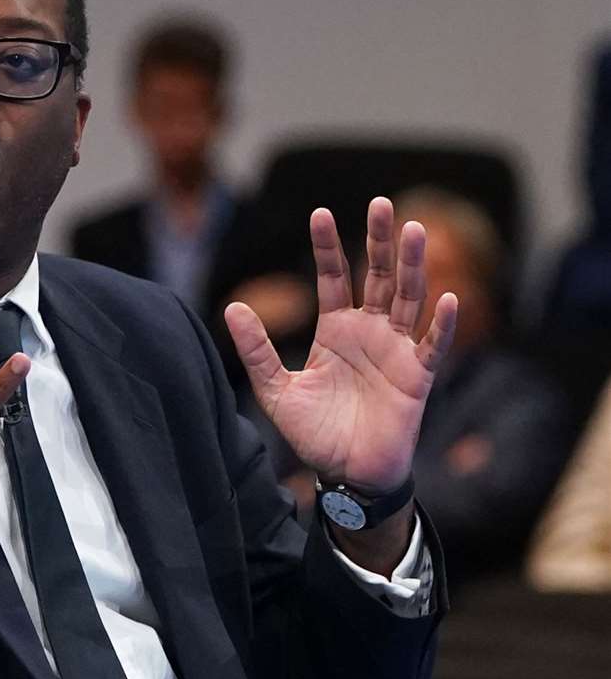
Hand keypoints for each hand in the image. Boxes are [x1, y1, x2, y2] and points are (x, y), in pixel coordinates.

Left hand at [226, 198, 457, 494]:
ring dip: (412, 265)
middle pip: (376, 276)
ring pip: (408, 298)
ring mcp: (396, 351)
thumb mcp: (275, 390)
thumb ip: (256, 350)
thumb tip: (232, 308)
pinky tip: (447, 297)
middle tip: (380, 203)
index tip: (320, 212)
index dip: (326, 246)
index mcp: (335, 330)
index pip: (331, 277)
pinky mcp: (418, 377)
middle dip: (378, 240)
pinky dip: (442, 323)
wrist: (346, 475)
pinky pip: (434, 345)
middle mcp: (369, 332)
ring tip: (414, 229)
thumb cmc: (314, 434)